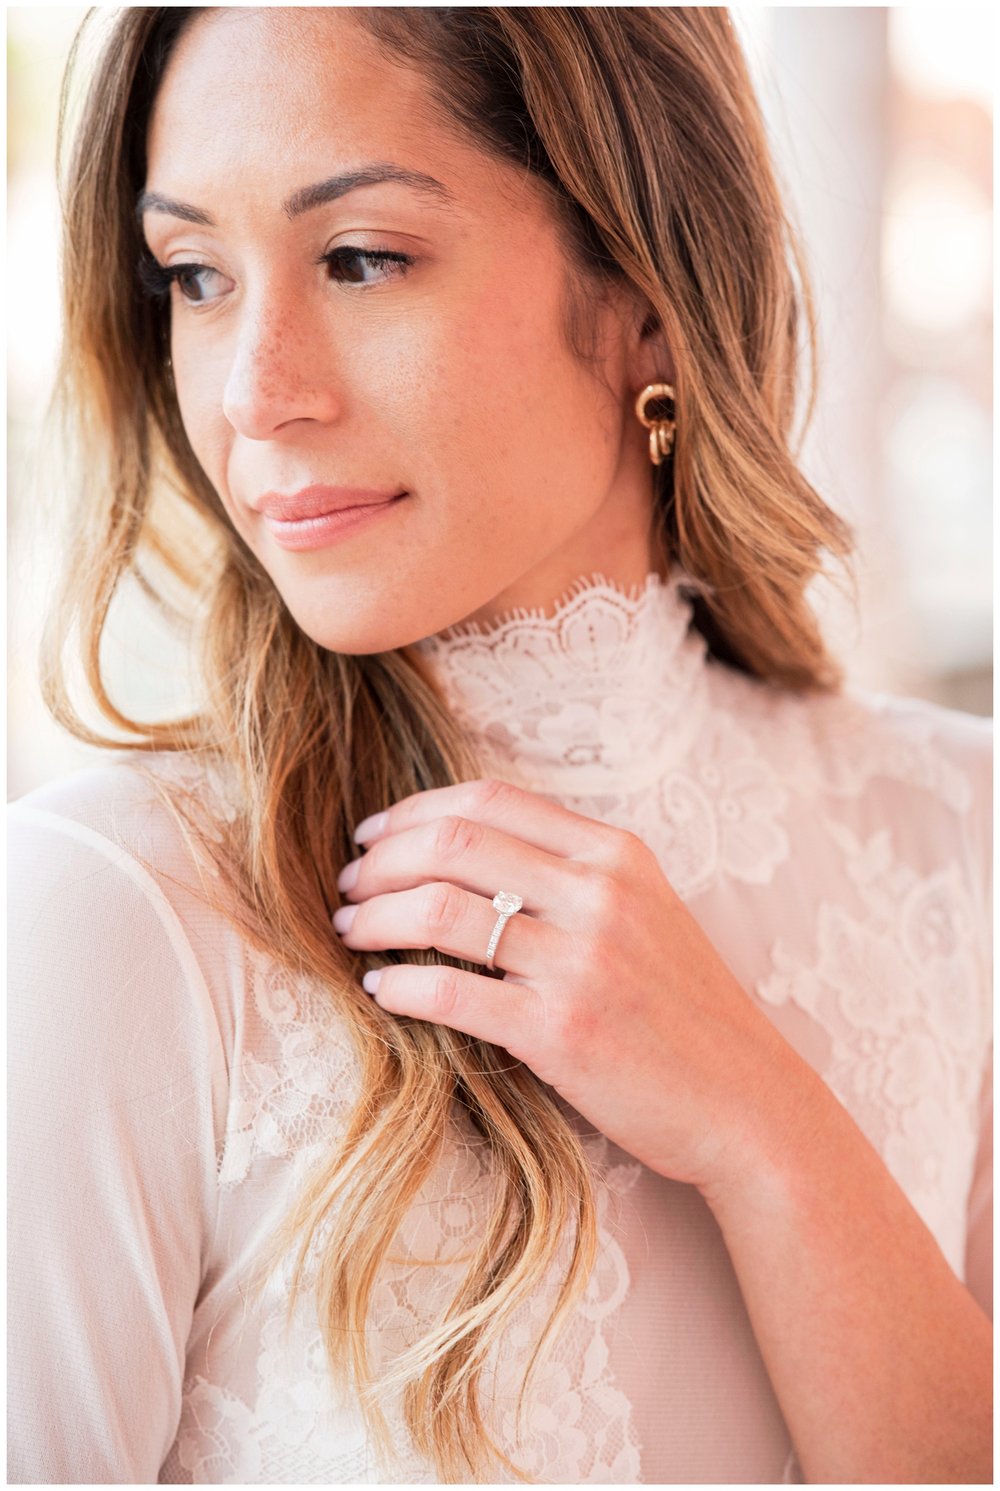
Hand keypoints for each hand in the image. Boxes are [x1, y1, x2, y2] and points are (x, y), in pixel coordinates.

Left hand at [333, 777, 817, 1196]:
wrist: (746, 1102)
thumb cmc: (683, 1010)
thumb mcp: (645, 911)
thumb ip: (571, 873)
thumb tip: (462, 853)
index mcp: (617, 854)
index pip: (490, 800)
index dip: (414, 810)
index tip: (373, 833)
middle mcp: (599, 895)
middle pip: (453, 845)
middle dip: (380, 860)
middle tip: (347, 885)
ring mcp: (581, 962)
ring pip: (439, 912)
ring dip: (374, 918)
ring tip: (348, 931)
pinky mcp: (561, 1031)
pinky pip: (452, 993)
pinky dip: (399, 986)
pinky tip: (380, 990)